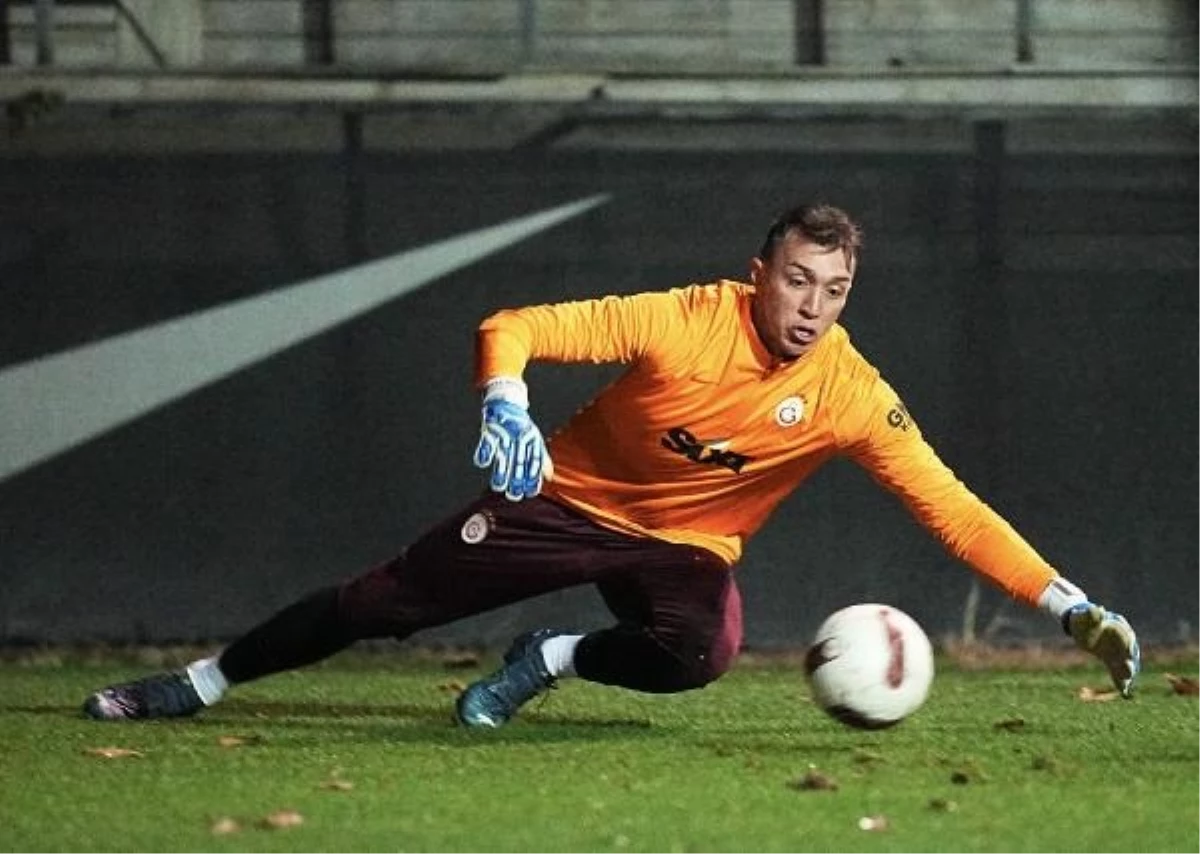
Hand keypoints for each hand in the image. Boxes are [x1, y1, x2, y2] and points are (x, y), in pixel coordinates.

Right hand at [472, 378, 549, 500]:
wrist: (508, 402)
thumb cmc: (521, 425)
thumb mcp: (535, 441)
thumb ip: (542, 460)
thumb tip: (549, 476)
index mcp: (532, 443)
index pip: (534, 464)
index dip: (533, 479)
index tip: (530, 493)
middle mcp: (520, 440)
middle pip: (519, 463)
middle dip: (517, 480)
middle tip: (514, 495)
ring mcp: (505, 436)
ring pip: (503, 456)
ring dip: (501, 472)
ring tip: (499, 485)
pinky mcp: (491, 431)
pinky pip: (487, 443)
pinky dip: (484, 453)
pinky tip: (483, 464)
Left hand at [1063, 602, 1140, 697]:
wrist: (1082, 625)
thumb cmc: (1083, 618)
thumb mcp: (1084, 615)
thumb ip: (1091, 614)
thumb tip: (1098, 609)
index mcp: (1117, 627)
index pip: (1126, 635)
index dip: (1127, 643)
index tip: (1129, 651)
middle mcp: (1121, 640)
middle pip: (1128, 652)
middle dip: (1129, 662)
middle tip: (1129, 672)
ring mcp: (1117, 651)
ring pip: (1124, 664)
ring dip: (1126, 675)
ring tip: (1127, 686)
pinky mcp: (1112, 660)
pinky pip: (1117, 671)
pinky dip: (1121, 681)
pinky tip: (1124, 693)